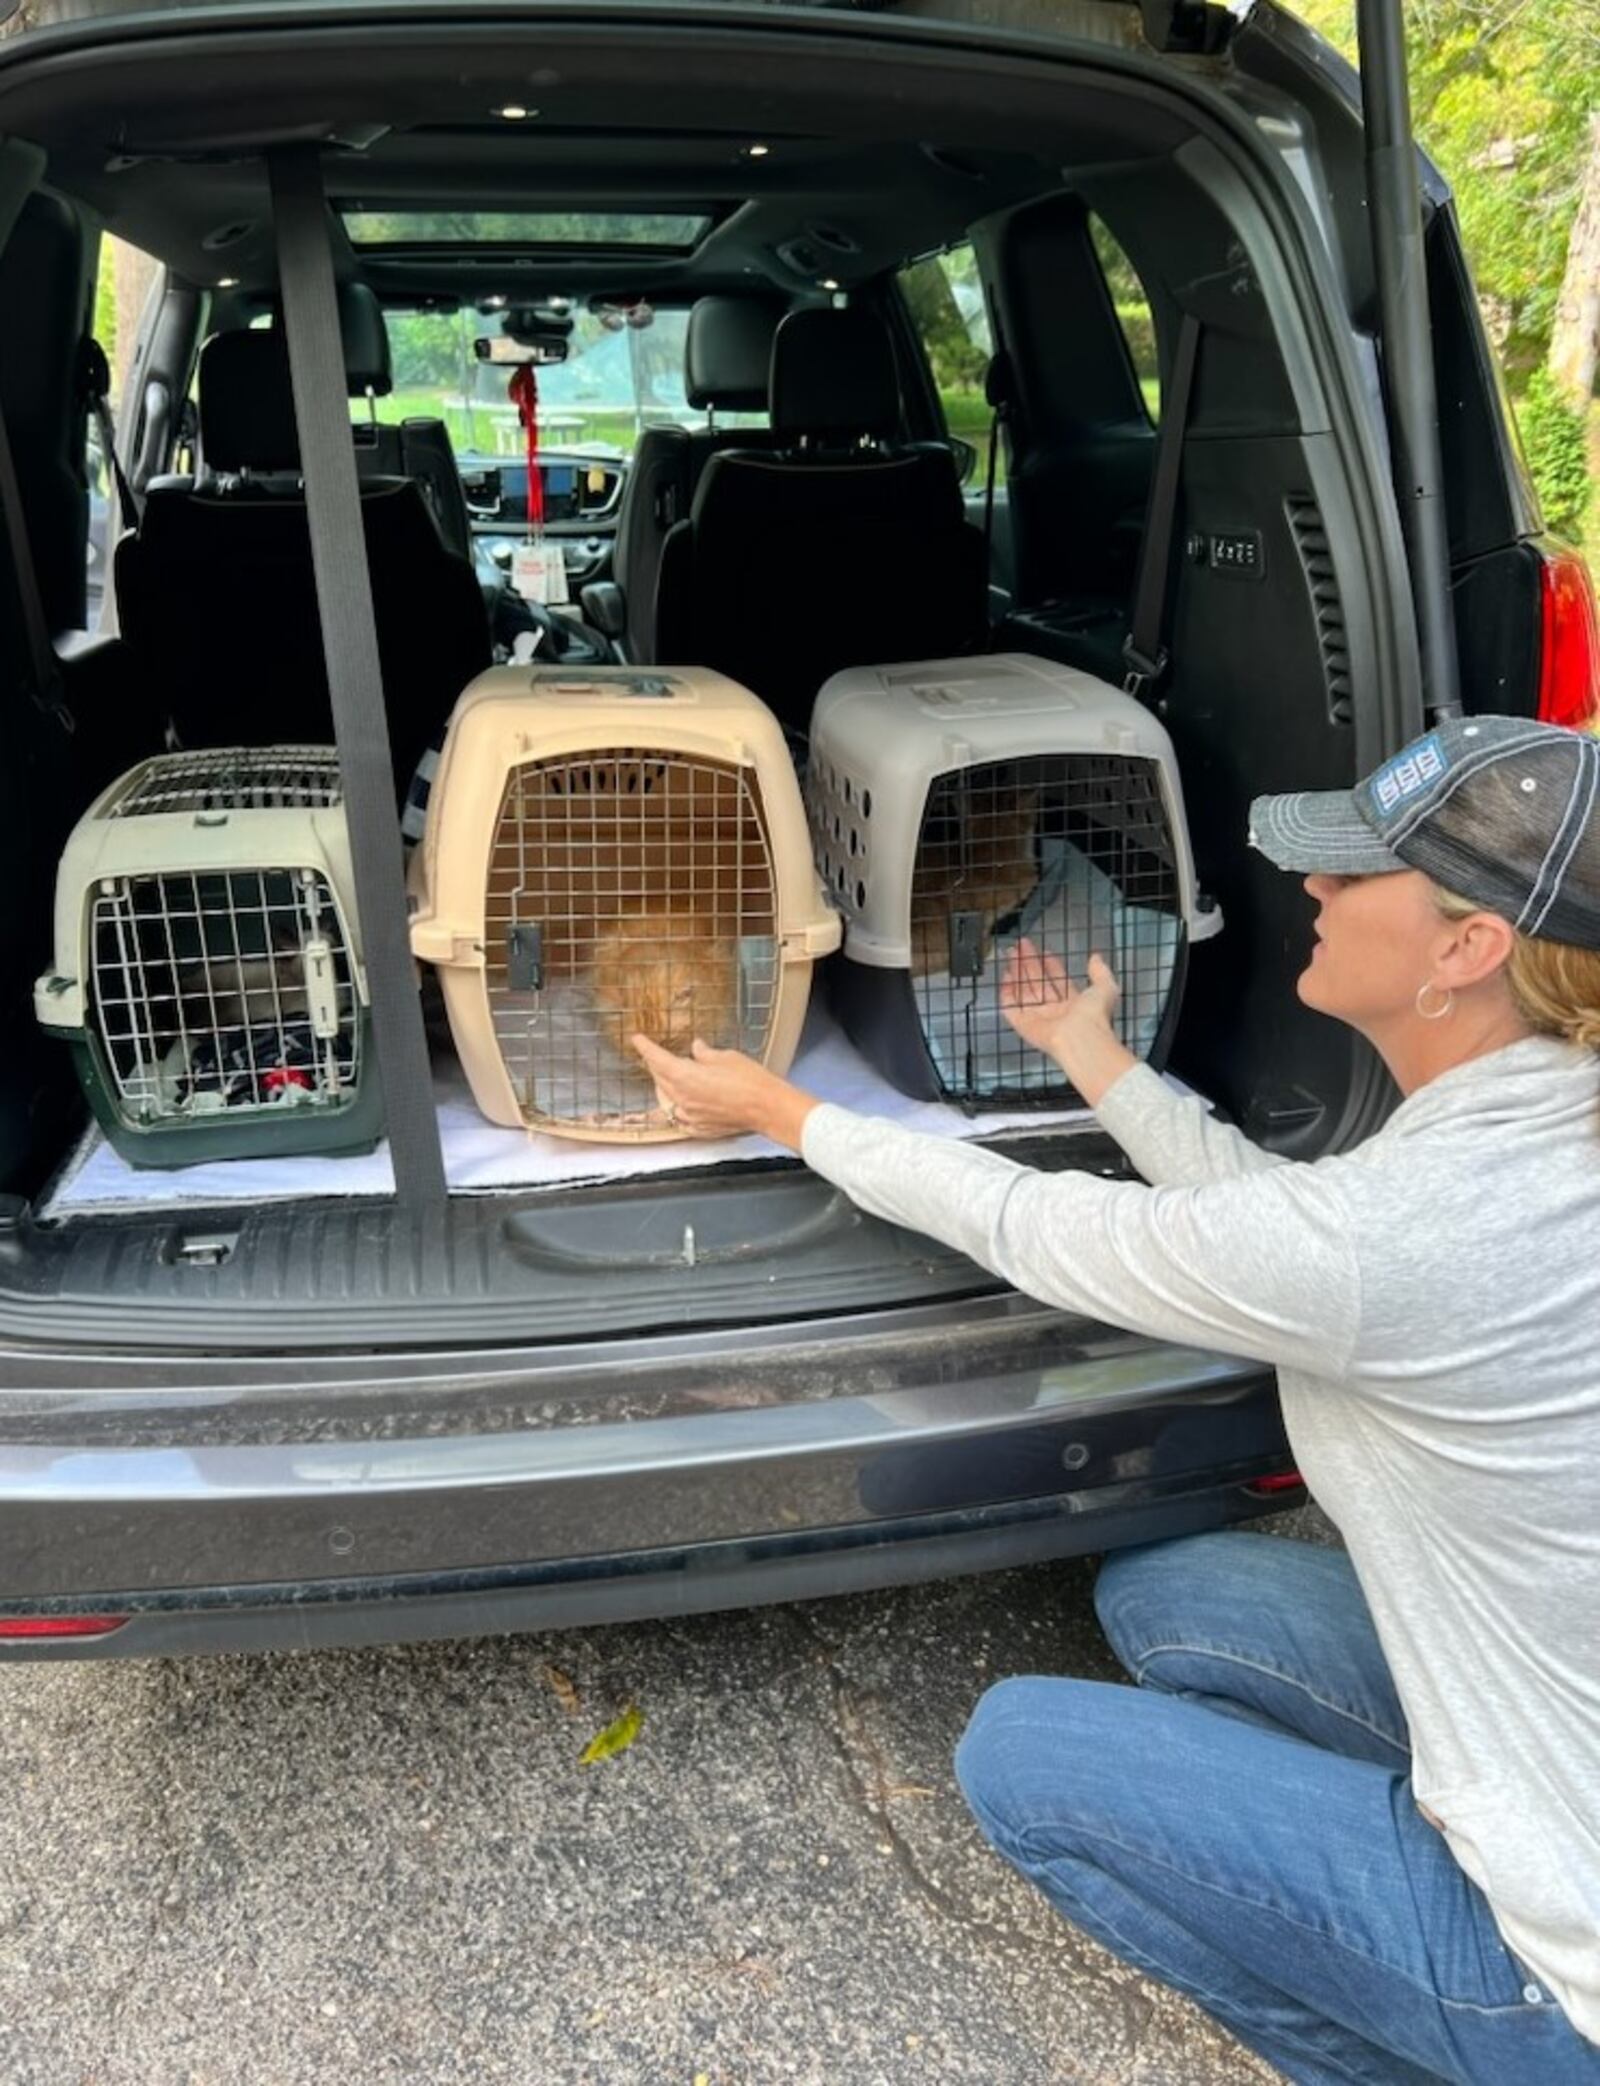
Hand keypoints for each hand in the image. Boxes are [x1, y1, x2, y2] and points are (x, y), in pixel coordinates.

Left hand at [631, 1035, 818, 1151]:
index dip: (645, 1047)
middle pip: (659, 1079)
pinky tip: (681, 1104)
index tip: (638, 1040)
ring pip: (666, 1100)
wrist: (768, 1109)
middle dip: (655, 1066)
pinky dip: (676, 1108)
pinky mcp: (700, 1129)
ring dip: (664, 1087)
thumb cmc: (751, 1082)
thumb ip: (705, 1054)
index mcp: (685, 1076)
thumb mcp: (726, 1057)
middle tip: (655, 1056)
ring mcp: (690, 1116)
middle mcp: (682, 1099)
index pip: (657, 1059)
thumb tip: (697, 1049)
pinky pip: (679, 1118)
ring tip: (668, 1078)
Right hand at [1001, 938, 1119, 1049]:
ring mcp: (1038, 1017)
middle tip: (1021, 946)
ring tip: (1012, 953)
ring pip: (1024, 991)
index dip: (1051, 966)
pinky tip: (1005, 976)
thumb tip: (1096, 958)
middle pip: (1038, 983)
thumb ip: (1100, 972)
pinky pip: (1012, 1007)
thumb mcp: (1105, 988)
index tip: (1045, 952)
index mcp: (1073, 1003)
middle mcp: (1054, 1010)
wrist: (1080, 1037)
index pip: (1059, 981)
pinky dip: (1007, 992)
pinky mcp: (1023, 1024)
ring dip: (1017, 972)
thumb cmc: (1094, 1015)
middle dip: (1029, 963)